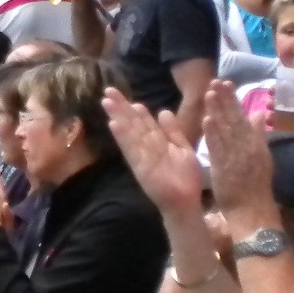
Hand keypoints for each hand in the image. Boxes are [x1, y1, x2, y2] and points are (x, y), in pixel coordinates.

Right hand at [103, 89, 203, 218]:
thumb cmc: (186, 178)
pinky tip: (114, 124)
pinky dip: (123, 137)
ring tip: (107, 101)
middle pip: (133, 124)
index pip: (144, 123)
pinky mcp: (141, 167)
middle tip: (108, 90)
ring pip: (130, 133)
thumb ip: (173, 132)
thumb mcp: (183, 149)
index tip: (126, 96)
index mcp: (158, 144)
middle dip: (121, 108)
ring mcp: (143, 157)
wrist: (187, 202)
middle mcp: (147, 148)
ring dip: (117, 117)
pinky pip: (131, 149)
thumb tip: (162, 111)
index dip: (134, 110)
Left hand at [202, 82, 277, 227]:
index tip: (226, 83)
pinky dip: (213, 134)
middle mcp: (247, 147)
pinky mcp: (224, 168)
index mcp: (255, 144)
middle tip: (215, 81)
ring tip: (209, 93)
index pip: (243, 117)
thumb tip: (258, 113)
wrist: (253, 212)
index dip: (234, 100)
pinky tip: (207, 120)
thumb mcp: (263, 157)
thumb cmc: (255, 186)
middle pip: (234, 120)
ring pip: (225, 130)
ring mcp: (235, 157)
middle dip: (225, 99)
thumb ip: (258, 135)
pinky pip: (217, 148)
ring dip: (217, 111)